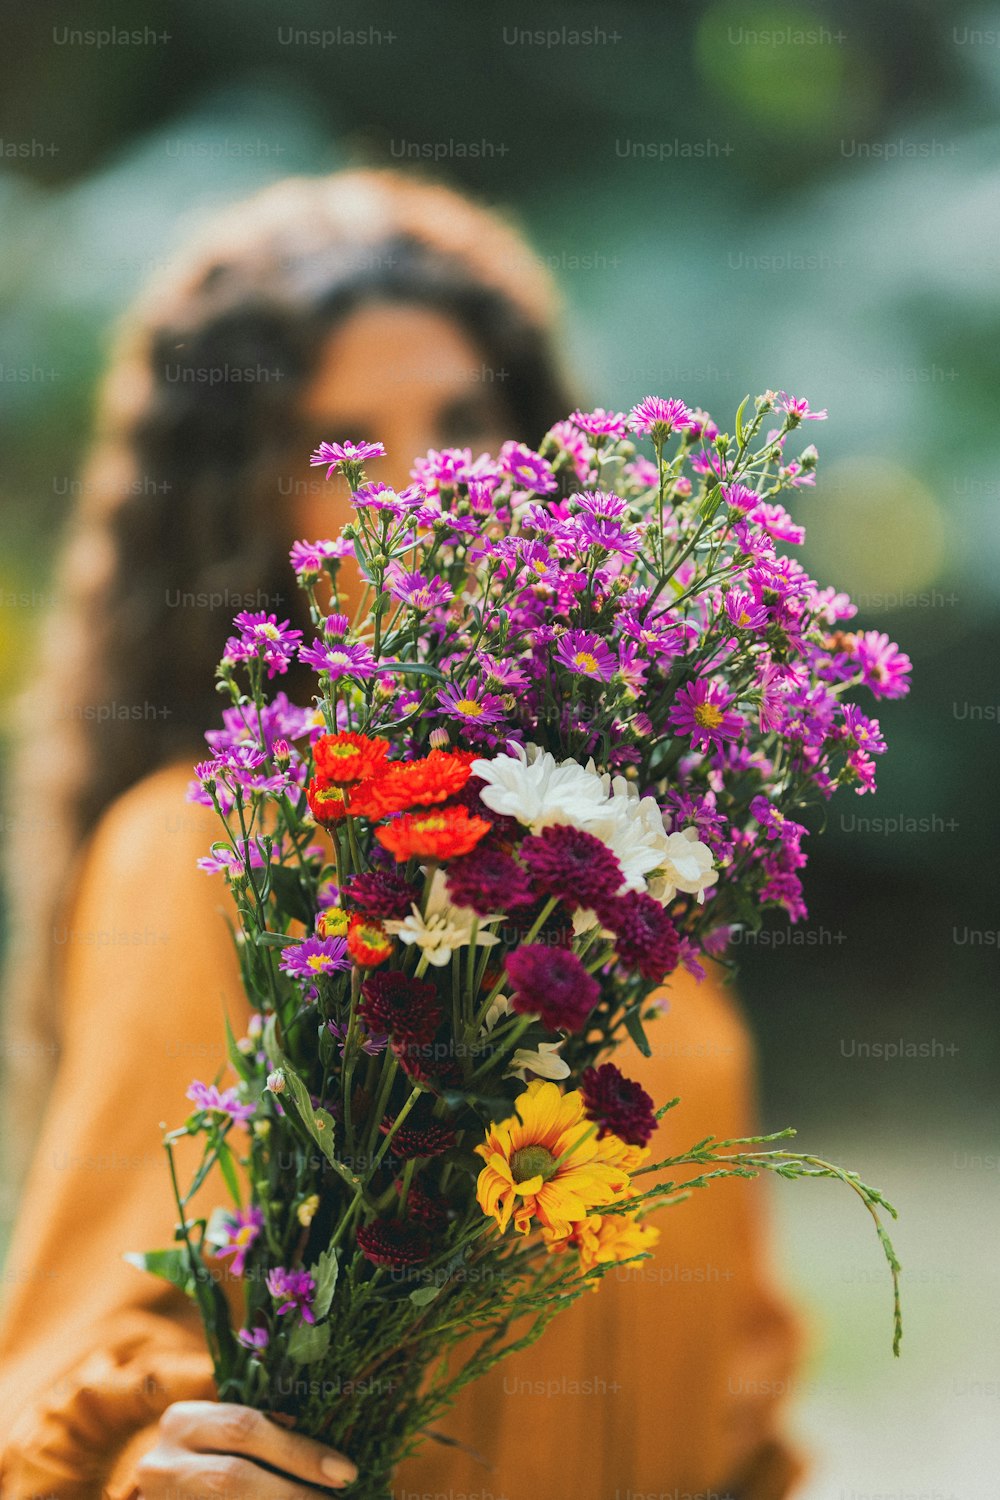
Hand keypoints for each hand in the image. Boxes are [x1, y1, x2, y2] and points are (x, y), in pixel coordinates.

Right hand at [136, 1400, 358, 1496]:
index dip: (298, 1452)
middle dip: (293, 1493)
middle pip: (233, 1478)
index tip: (346, 1472)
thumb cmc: (208, 1457)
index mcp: (184, 1422)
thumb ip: (263, 1435)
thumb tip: (331, 1459)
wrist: (157, 1498)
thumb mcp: (224, 1437)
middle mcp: (162, 1463)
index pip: (246, 1429)